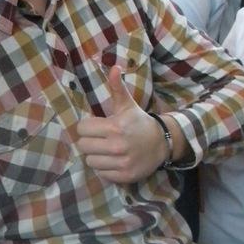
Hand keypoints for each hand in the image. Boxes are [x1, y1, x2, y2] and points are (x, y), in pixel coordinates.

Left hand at [77, 65, 167, 182]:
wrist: (161, 143)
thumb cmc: (138, 122)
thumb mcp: (127, 104)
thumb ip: (117, 87)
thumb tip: (114, 66)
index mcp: (114, 127)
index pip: (82, 129)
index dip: (87, 126)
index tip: (96, 126)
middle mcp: (117, 146)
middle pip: (83, 146)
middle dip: (89, 141)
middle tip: (100, 139)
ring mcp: (121, 163)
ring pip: (90, 162)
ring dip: (96, 156)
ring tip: (106, 150)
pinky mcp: (125, 176)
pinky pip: (101, 174)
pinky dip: (105, 168)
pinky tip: (113, 160)